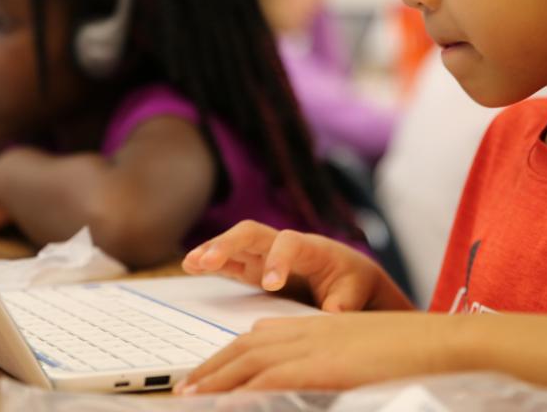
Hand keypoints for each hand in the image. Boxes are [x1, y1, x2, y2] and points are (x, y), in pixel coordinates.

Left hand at [175, 312, 456, 393]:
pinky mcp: (324, 365)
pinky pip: (273, 379)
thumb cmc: (412, 355)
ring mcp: (316, 345)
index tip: (204, 376)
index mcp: (317, 328)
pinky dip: (244, 391)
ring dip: (215, 379)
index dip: (227, 358)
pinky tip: (224, 403)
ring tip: (188, 396)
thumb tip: (301, 379)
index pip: (258, 339)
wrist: (444, 342)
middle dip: (210, 368)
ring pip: (251, 361)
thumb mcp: (359, 356)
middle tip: (182, 389)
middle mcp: (309, 331)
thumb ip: (327, 362)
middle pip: (245, 347)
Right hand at [182, 221, 412, 312]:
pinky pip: (229, 260)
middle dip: (229, 244)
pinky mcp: (254, 267)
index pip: (290, 244)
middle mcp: (283, 244)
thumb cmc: (353, 282)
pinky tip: (190, 265)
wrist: (349, 276)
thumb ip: (344, 302)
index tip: (270, 284)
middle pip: (252, 232)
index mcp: (311, 247)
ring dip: (212, 250)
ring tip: (190, 263)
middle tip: (208, 260)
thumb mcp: (356, 291)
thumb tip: (334, 314)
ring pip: (235, 243)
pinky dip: (210, 261)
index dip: (278, 260)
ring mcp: (265, 254)